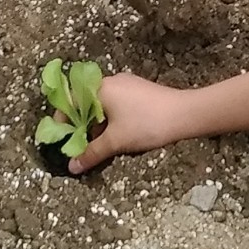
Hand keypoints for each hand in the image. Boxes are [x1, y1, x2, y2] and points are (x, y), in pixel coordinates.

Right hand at [70, 73, 194, 170]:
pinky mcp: (139, 90)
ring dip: (97, 124)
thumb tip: (72, 166)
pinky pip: (116, 103)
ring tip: (100, 144)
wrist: (186, 114)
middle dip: (81, 125)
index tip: (63, 139)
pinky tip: (118, 135)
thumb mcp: (116, 141)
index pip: (70, 99)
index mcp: (100, 88)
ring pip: (102, 104)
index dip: (63, 120)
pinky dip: (111, 119)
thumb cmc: (147, 124)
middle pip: (86, 102)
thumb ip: (91, 153)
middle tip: (80, 146)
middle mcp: (111, 81)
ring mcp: (127, 84)